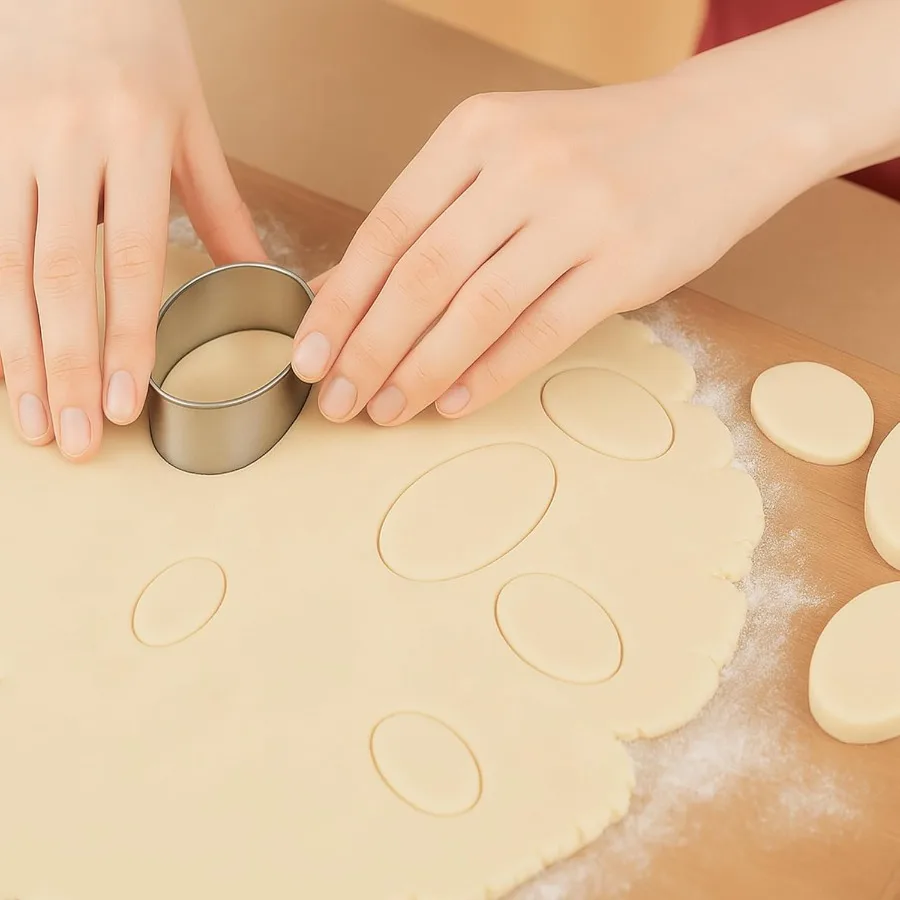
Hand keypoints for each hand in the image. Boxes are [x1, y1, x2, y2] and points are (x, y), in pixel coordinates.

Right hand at [0, 0, 264, 460]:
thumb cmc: (139, 40)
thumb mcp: (192, 120)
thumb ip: (220, 204)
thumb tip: (259, 278)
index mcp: (135, 136)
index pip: (129, 256)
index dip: (125, 335)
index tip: (124, 403)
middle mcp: (64, 141)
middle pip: (59, 275)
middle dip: (66, 365)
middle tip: (75, 439)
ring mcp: (9, 141)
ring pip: (7, 265)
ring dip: (17, 352)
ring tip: (31, 420)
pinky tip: (1, 359)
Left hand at [293, 75, 827, 425]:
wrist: (721, 129)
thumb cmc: (601, 149)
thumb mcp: (508, 153)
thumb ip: (435, 215)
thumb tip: (354, 289)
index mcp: (478, 132)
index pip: (388, 227)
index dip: (341, 300)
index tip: (311, 354)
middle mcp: (523, 166)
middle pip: (421, 274)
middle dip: (369, 348)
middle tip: (337, 399)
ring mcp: (578, 213)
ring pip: (476, 308)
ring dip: (421, 370)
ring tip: (386, 410)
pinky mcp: (625, 262)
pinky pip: (541, 331)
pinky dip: (490, 374)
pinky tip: (454, 404)